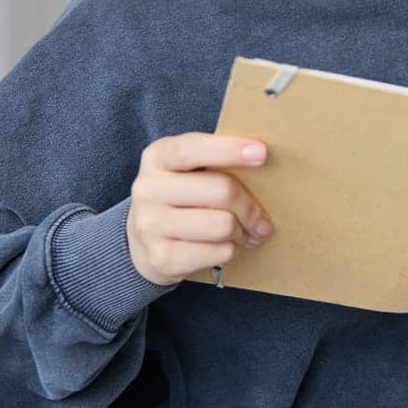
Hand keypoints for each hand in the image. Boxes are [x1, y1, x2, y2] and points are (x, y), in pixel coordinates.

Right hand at [126, 132, 274, 286]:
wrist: (143, 241)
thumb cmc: (181, 196)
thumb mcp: (189, 168)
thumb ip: (218, 160)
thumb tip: (263, 159)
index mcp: (158, 157)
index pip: (191, 149)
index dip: (228, 149)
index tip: (262, 152)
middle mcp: (148, 189)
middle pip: (222, 190)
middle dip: (251, 206)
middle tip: (262, 218)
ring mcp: (151, 226)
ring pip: (224, 225)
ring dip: (242, 231)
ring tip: (241, 232)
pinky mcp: (162, 258)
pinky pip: (220, 252)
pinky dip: (231, 250)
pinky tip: (223, 246)